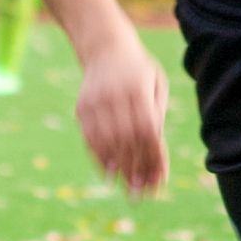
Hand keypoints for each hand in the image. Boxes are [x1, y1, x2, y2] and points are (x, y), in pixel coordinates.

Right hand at [73, 39, 170, 196]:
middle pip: (127, 139)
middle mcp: (115, 94)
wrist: (105, 47)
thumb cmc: (139, 72)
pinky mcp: (81, 107)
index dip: (153, 157)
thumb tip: (156, 158)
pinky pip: (90, 138)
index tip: (159, 180)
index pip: (148, 130)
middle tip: (143, 193)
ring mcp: (95, 101)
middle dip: (136, 168)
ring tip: (127, 188)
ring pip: (107, 141)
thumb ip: (157, 118)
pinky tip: (109, 173)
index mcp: (138, 87)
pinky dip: (100, 158)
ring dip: (118, 168)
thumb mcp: (156, 87)